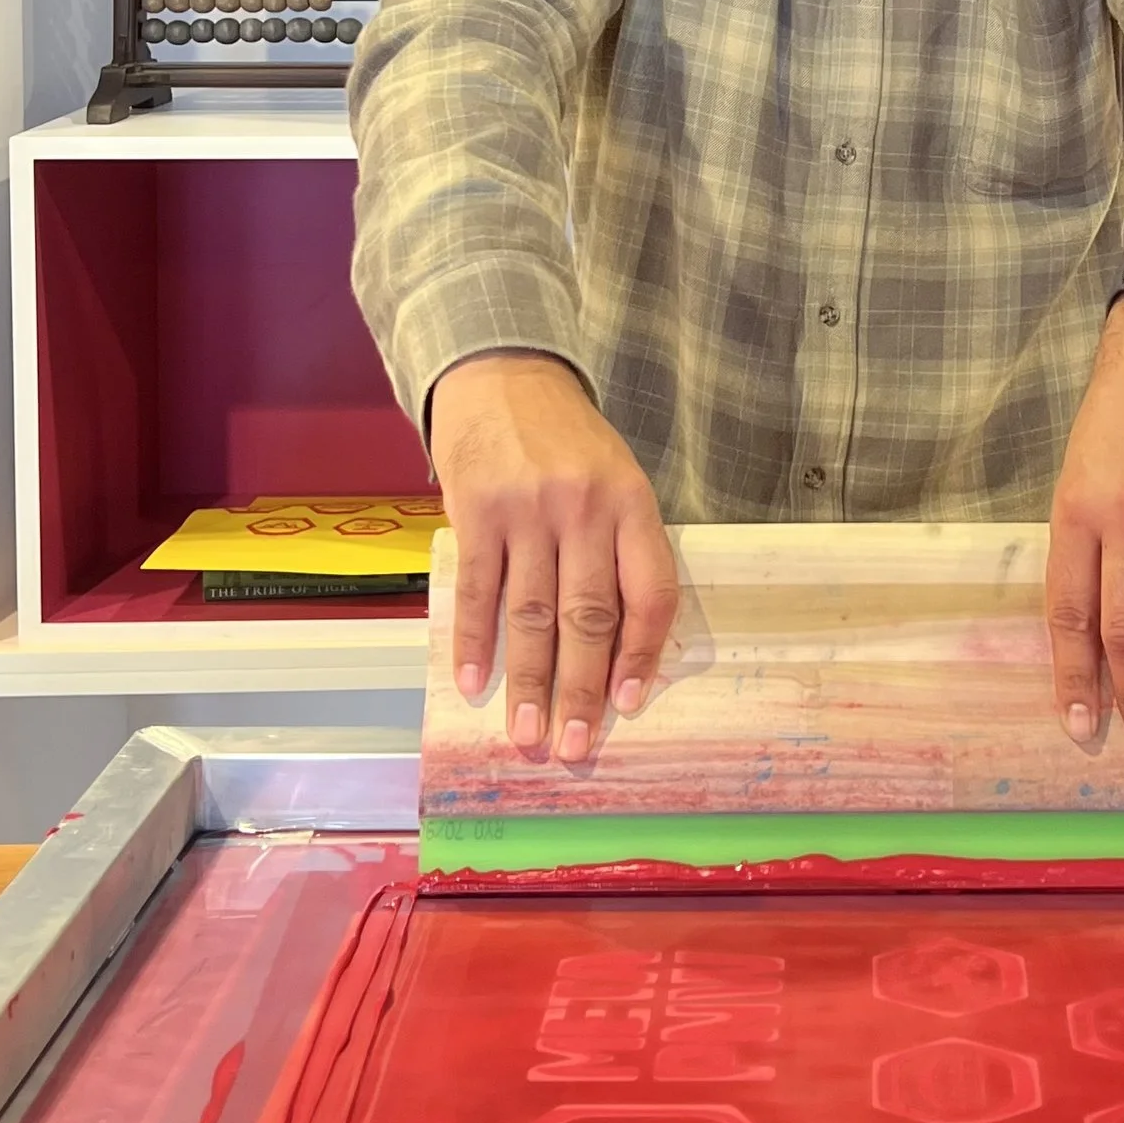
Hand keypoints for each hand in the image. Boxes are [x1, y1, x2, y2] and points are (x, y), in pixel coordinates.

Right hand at [429, 351, 678, 761]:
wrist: (502, 374)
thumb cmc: (569, 442)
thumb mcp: (617, 481)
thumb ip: (621, 551)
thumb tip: (621, 648)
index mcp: (631, 506)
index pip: (649, 593)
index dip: (640, 656)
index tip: (625, 707)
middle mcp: (583, 510)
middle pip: (588, 616)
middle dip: (581, 691)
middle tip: (574, 749)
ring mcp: (527, 511)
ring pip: (531, 614)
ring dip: (528, 683)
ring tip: (527, 735)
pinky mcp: (476, 511)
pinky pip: (478, 590)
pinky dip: (475, 642)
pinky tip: (475, 684)